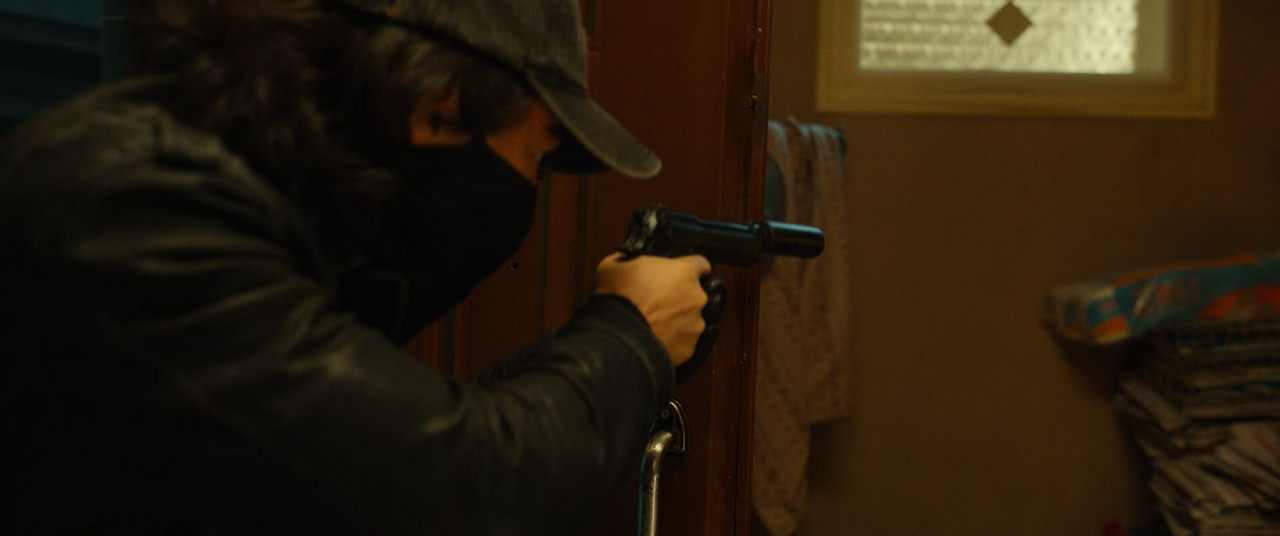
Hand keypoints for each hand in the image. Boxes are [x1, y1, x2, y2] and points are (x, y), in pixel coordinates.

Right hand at [594, 253, 710, 365]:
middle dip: (680, 298)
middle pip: (695, 295)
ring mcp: (695, 325)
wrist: (614, 335)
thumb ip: (638, 260)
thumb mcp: (618, 263)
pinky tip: (655, 339)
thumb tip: (636, 263)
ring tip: (654, 324)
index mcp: (685, 272)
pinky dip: (673, 341)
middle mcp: (697, 298)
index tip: (682, 275)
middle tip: (658, 303)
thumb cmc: (616, 296)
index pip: (701, 264)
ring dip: (677, 321)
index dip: (690, 269)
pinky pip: (684, 342)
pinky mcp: (689, 348)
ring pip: (691, 320)